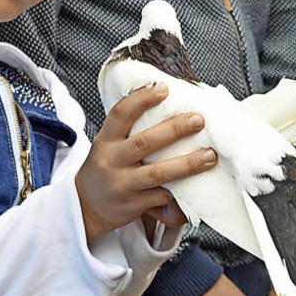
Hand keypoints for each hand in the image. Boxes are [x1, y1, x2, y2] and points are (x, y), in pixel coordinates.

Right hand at [75, 84, 216, 243]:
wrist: (86, 206)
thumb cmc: (105, 168)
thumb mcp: (108, 144)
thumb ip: (128, 128)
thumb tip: (161, 98)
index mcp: (106, 141)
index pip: (121, 114)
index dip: (142, 99)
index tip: (164, 88)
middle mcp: (112, 161)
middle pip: (145, 142)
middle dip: (175, 129)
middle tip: (198, 119)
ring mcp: (122, 184)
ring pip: (158, 173)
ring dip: (187, 164)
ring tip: (210, 155)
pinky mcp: (133, 205)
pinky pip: (161, 198)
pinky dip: (181, 194)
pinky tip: (199, 188)